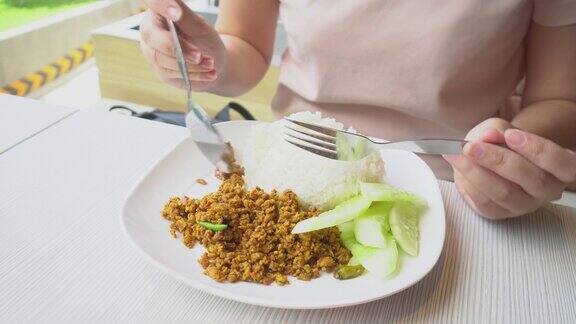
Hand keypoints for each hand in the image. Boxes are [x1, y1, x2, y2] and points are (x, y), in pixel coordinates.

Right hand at [139, 0, 225, 89]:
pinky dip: (193, 74)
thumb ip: (185, 16)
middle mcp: (150, 31)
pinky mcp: (160, 71)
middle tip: (200, 56)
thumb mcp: (200, 27)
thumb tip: (173, 10)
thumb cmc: (205, 41)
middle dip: (180, 49)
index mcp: (159, 13)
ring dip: (191, 65)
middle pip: (153, 38)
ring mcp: (152, 52)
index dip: (162, 5)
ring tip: (211, 64)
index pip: (154, 3)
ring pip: (162, 59)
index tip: (177, 13)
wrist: (214, 64)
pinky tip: (208, 73)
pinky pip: (171, 74)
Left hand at [444, 118, 575, 218]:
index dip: (536, 148)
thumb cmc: (503, 144)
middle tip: (471, 147)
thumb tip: (488, 136)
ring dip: (476, 172)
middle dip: (498, 160)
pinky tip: (458, 169)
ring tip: (456, 155)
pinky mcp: (501, 214)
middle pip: (532, 179)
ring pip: (504, 193)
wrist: (489, 159)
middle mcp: (547, 190)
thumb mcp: (502, 129)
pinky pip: (485, 203)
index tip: (510, 135)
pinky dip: (468, 184)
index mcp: (560, 167)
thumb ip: (497, 131)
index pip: (560, 162)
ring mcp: (524, 205)